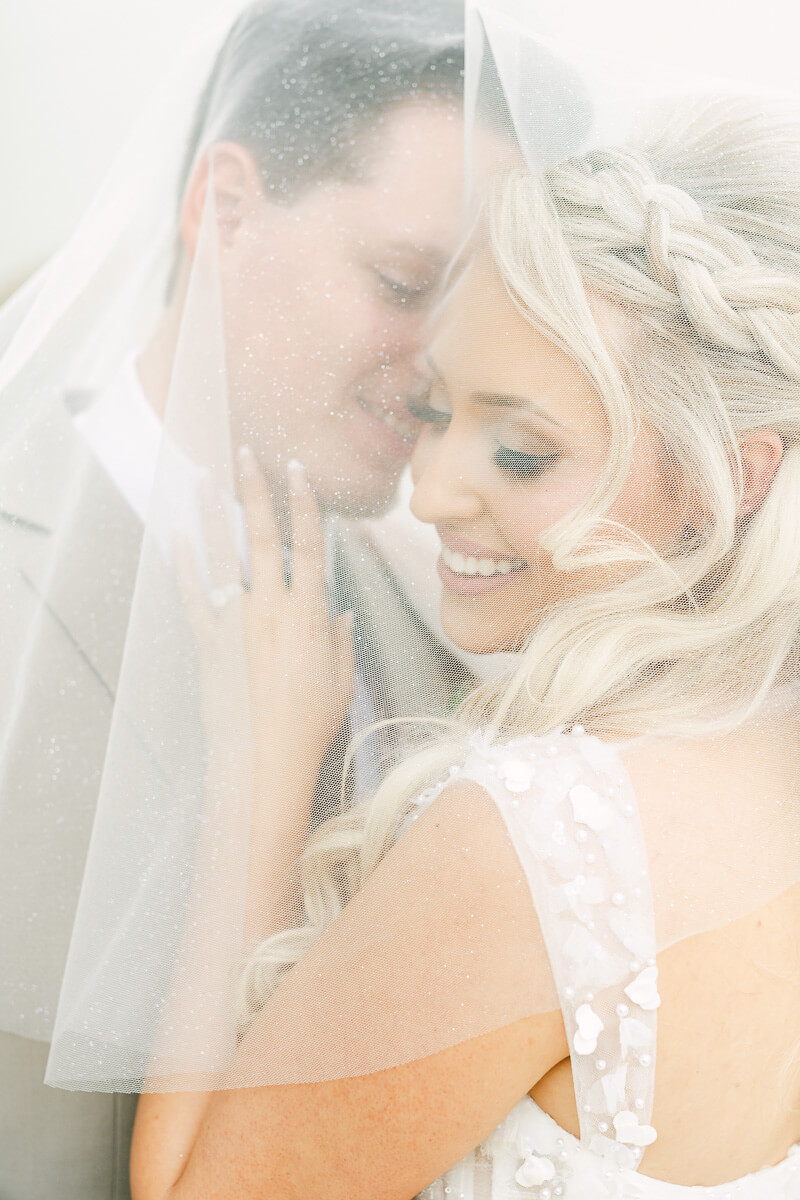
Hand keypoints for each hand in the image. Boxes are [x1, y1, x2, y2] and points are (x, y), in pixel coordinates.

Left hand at [176, 449, 354, 782]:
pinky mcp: (207, 641)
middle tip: (246, 455)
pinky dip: (184, 563)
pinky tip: (179, 534)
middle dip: (254, 492)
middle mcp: (269, 608)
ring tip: (203, 477)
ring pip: (222, 555)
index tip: (298, 471)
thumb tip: (341, 616)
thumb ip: (340, 643)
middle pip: (262, 537)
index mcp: (307, 614)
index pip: (308, 546)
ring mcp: (234, 622)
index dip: (304, 504)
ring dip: (213, 512)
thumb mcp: (341, 682)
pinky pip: (192, 594)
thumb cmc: (308, 724)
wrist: (263, 757)